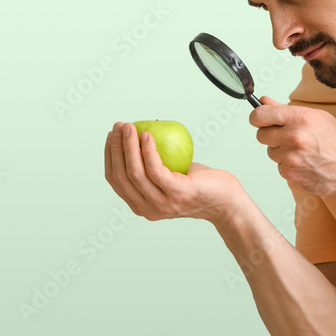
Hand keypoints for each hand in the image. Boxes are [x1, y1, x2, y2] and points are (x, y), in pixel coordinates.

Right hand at [104, 122, 242, 222]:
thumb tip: (134, 138)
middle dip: (116, 147)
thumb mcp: (169, 177)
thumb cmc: (198, 184)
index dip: (109, 155)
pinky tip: (147, 135)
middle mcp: (147, 209)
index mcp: (140, 205)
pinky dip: (148, 150)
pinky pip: (155, 169)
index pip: (115, 180)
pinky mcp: (176, 194)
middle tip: (119, 126)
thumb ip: (152, 167)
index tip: (111, 135)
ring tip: (130, 126)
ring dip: (128, 146)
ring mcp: (161, 204)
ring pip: (135, 172)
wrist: (225, 200)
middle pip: (122, 175)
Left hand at [249, 96, 335, 196]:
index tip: (259, 119)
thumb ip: (286, 109)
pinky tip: (305, 163)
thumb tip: (263, 101)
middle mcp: (293, 137)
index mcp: (300, 118)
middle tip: (287, 136)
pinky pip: (279, 167)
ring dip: (281, 151)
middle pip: (261, 135)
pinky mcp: (291, 175)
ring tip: (302, 151)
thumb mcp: (317, 117)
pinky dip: (288, 166)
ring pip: (270, 152)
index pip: (260, 115)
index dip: (257, 117)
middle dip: (271, 135)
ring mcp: (291, 158)